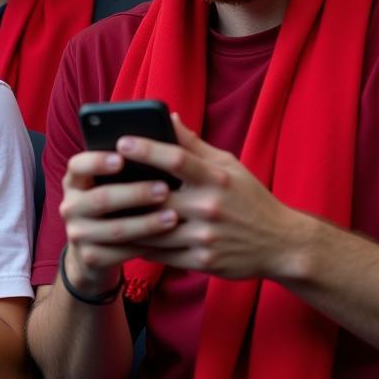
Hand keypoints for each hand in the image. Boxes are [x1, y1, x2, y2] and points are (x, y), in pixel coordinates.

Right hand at [58, 146, 177, 296]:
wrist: (97, 251)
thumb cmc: (117, 204)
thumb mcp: (118, 180)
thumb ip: (138, 156)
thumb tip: (172, 121)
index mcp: (75, 179)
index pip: (78, 165)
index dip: (98, 161)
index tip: (122, 157)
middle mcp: (70, 205)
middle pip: (100, 199)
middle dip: (134, 193)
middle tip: (164, 188)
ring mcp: (77, 233)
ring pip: (114, 229)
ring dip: (146, 223)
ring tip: (173, 216)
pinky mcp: (90, 257)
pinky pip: (121, 253)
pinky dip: (146, 246)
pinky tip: (167, 239)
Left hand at [112, 115, 304, 280]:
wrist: (282, 245)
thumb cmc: (251, 198)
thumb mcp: (229, 165)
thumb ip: (195, 144)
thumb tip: (168, 116)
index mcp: (217, 178)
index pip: (177, 158)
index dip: (147, 149)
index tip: (121, 141)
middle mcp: (210, 207)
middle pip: (158, 197)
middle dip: (126, 189)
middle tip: (96, 180)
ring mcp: (206, 237)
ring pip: (153, 229)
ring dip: (125, 221)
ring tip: (99, 210)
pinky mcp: (203, 261)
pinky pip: (161, 253)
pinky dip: (139, 244)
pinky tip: (120, 235)